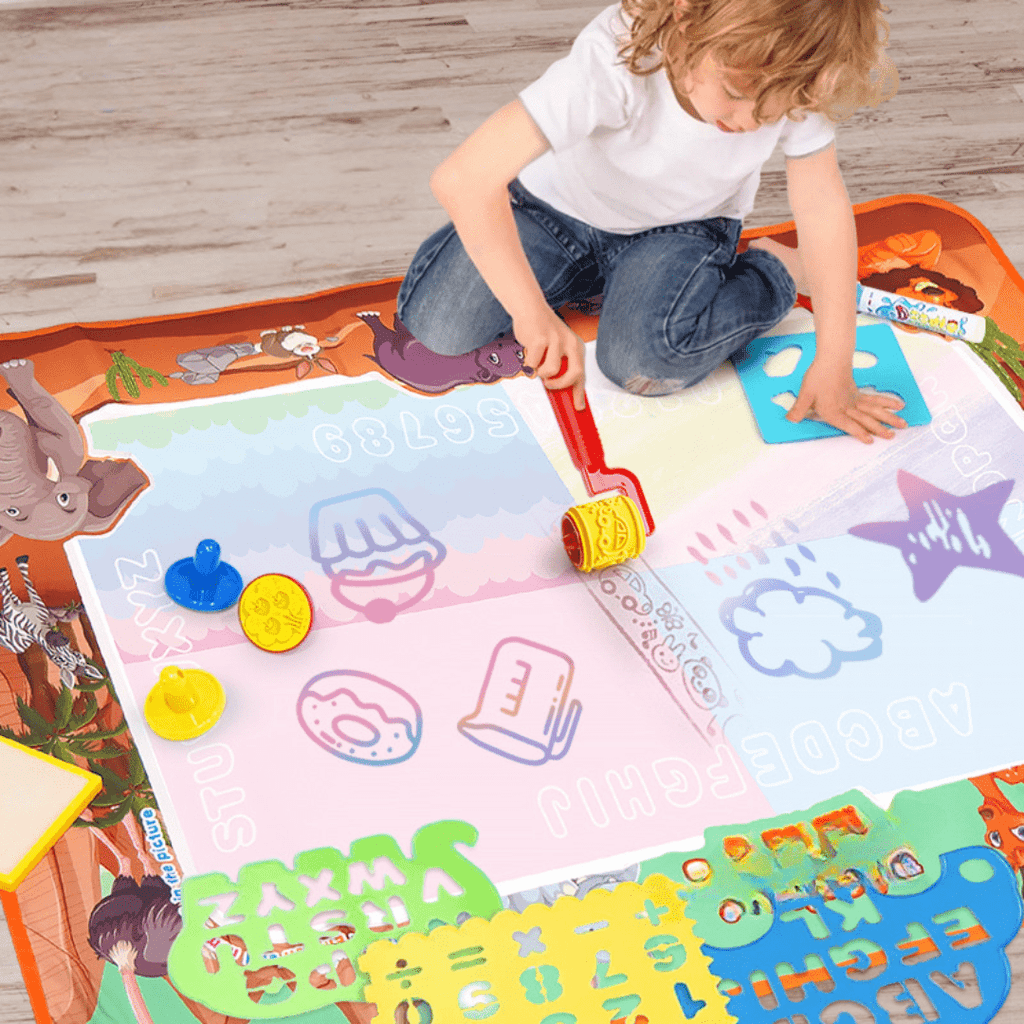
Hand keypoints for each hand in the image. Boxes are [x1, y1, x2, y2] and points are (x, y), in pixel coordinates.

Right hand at [513, 308, 586, 409]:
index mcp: (576, 347)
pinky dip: (529, 363)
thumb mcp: (556, 348)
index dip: (580, 392)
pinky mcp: (541, 339)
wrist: (530, 308)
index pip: (581, 374)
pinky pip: (534, 363)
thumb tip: (556, 390)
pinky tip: (528, 352)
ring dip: (540, 373)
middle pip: (575, 374)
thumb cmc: (542, 332)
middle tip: (549, 385)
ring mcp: (557, 341)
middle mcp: (570, 343)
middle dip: (561, 385)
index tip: (579, 407)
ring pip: (551, 371)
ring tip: (535, 364)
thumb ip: (560, 365)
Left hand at [787, 360, 906, 443]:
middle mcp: (848, 407)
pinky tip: (897, 405)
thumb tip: (790, 420)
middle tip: (893, 435)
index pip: (849, 424)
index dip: (859, 433)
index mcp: (834, 410)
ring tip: (903, 423)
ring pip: (875, 410)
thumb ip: (798, 410)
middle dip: (880, 428)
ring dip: (889, 417)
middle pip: (867, 419)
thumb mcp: (805, 395)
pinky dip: (886, 403)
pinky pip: (875, 400)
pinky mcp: (858, 393)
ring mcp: (855, 400)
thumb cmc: (818, 377)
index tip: (871, 440)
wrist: (830, 358)